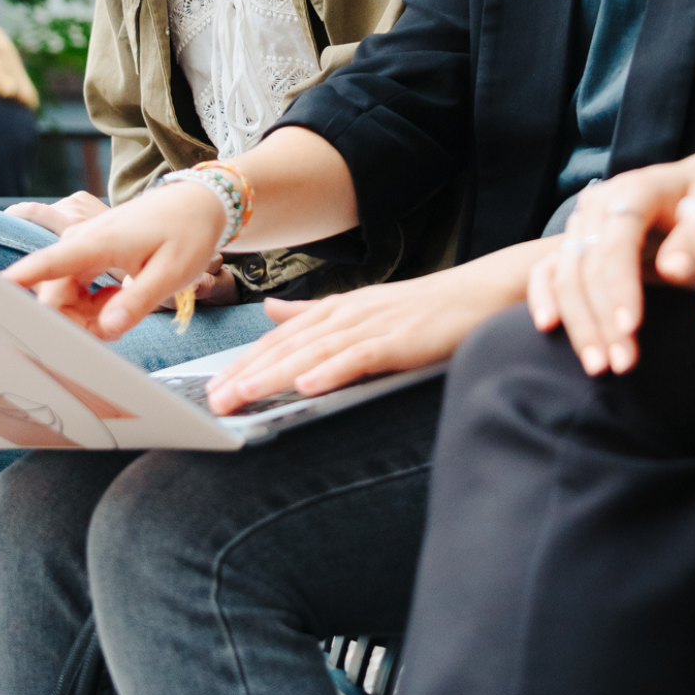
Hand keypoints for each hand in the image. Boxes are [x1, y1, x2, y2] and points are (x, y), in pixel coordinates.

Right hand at [5, 184, 227, 339]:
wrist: (200, 201)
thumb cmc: (188, 232)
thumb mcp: (170, 273)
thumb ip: (136, 302)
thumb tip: (105, 330)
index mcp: (97, 243)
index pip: (48, 264)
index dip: (18, 281)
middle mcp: (82, 241)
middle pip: (55, 294)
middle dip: (75, 321)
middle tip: (115, 327)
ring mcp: (84, 244)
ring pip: (64, 292)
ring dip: (86, 312)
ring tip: (125, 305)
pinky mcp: (90, 250)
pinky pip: (76, 285)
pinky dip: (93, 301)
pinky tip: (120, 297)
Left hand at [205, 247, 535, 414]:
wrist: (484, 293)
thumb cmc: (426, 308)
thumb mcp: (364, 308)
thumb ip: (315, 312)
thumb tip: (270, 310)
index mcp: (339, 309)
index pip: (282, 338)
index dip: (245, 362)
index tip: (210, 387)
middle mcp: (350, 313)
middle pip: (289, 346)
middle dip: (248, 373)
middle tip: (211, 401)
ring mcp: (376, 325)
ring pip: (315, 352)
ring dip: (276, 375)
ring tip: (242, 397)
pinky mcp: (403, 340)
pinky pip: (361, 356)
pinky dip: (332, 371)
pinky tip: (307, 386)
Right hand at [526, 147, 694, 376]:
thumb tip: (672, 270)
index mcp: (640, 189)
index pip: (617, 239)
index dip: (620, 285)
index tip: (630, 329)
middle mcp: (602, 201)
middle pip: (586, 261)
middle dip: (599, 317)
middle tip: (621, 365)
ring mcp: (584, 220)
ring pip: (566, 271)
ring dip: (578, 321)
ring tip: (599, 365)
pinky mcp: (576, 239)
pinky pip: (547, 267)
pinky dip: (543, 296)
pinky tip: (548, 326)